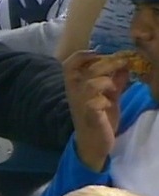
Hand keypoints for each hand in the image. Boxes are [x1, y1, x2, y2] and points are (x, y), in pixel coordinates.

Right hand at [63, 51, 129, 170]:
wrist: (93, 143)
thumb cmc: (99, 117)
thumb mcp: (109, 95)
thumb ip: (115, 81)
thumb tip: (125, 65)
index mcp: (75, 85)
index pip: (70, 64)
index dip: (84, 55)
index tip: (100, 53)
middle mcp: (74, 92)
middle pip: (88, 70)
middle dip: (108, 63)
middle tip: (123, 62)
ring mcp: (80, 104)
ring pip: (91, 84)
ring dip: (107, 82)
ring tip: (115, 87)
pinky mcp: (90, 116)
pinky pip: (95, 103)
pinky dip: (105, 100)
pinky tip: (109, 104)